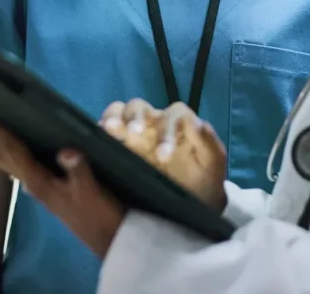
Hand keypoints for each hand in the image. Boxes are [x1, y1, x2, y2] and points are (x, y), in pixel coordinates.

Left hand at [0, 107, 124, 256]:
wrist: (106, 238)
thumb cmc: (99, 212)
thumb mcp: (92, 190)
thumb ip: (78, 170)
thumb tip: (65, 150)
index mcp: (37, 177)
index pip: (8, 146)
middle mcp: (29, 180)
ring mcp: (33, 184)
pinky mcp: (41, 186)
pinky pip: (10, 164)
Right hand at [101, 99, 227, 211]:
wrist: (193, 202)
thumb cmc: (205, 180)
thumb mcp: (214, 164)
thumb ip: (211, 143)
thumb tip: (199, 124)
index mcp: (179, 122)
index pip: (171, 116)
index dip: (167, 132)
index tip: (163, 157)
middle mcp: (155, 121)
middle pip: (139, 107)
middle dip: (135, 117)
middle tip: (134, 132)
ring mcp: (135, 132)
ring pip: (120, 112)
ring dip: (114, 118)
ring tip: (108, 130)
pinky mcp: (121, 146)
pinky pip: (106, 132)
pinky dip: (100, 132)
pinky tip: (96, 140)